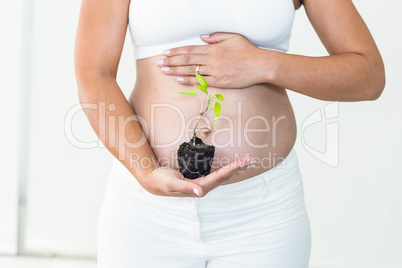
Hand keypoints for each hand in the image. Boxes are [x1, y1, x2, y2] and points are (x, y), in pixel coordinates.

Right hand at [140, 156, 255, 196]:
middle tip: (253, 160)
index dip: (233, 168)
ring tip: (248, 163)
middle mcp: (204, 186)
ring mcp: (203, 183)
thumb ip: (186, 187)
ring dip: (236, 169)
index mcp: (199, 186)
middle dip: (240, 168)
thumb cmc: (162, 182)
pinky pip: (218, 174)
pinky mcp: (200, 179)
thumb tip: (200, 192)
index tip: (245, 161)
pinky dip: (227, 169)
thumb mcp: (172, 183)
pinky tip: (232, 167)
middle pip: (226, 176)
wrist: (154, 182)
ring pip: (224, 176)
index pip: (220, 176)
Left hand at [157, 32, 267, 88]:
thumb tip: (202, 37)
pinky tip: (179, 81)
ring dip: (176, 71)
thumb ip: (216, 37)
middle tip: (159, 64)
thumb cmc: (248, 51)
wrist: (260, 65)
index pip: (190, 49)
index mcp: (214, 48)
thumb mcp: (233, 37)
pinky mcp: (220, 81)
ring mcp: (215, 71)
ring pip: (192, 71)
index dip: (176, 51)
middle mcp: (212, 59)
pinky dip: (190, 81)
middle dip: (171, 61)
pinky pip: (202, 81)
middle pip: (187, 60)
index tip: (165, 53)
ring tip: (164, 72)